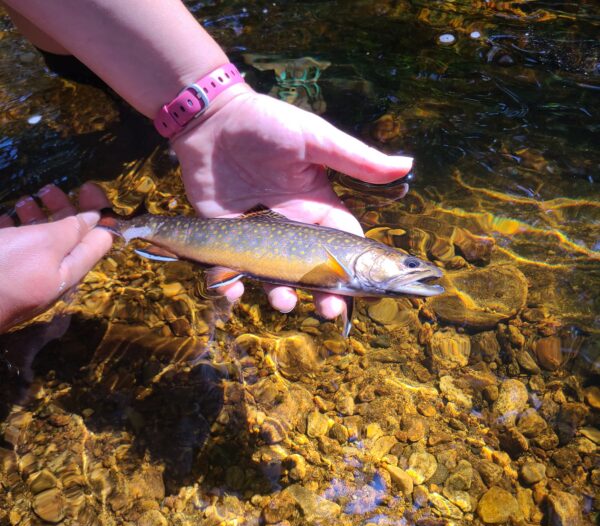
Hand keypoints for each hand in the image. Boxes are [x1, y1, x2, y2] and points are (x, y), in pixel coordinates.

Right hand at [0, 183, 112, 331]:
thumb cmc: (3, 269)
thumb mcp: (43, 244)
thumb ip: (72, 231)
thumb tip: (95, 219)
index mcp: (69, 270)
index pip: (99, 240)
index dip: (99, 211)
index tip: (87, 186)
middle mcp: (51, 275)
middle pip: (68, 238)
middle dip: (63, 210)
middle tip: (48, 189)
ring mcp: (25, 276)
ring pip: (38, 242)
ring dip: (36, 217)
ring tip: (24, 201)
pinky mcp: (2, 274)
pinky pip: (13, 248)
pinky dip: (13, 230)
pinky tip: (4, 217)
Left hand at [173, 89, 412, 318]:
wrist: (213, 119)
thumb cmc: (267, 124)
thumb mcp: (315, 139)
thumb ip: (356, 159)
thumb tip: (406, 165)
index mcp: (317, 208)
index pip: (343, 245)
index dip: (355, 268)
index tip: (366, 291)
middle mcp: (291, 228)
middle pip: (313, 271)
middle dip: (324, 294)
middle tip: (329, 311)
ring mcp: (258, 237)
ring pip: (274, 277)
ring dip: (282, 295)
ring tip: (284, 302)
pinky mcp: (225, 238)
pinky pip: (229, 269)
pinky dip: (229, 283)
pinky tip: (231, 288)